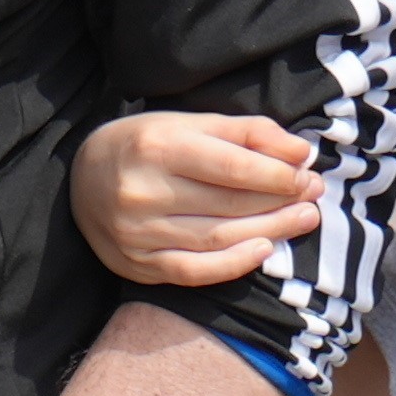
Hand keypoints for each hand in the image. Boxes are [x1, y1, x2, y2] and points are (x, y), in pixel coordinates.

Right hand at [73, 111, 321, 284]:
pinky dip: (233, 265)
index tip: (307, 174)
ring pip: (217, 239)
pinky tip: (264, 250)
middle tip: (313, 197)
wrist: (81, 176)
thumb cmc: (145, 144)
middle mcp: (143, 192)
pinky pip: (194, 272)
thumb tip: (301, 151)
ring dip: (270, 232)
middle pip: (229, 205)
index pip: (233, 167)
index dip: (277, 175)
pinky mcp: (137, 265)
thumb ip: (246, 133)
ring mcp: (138, 234)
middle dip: (280, 202)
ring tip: (302, 220)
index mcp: (157, 147)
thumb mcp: (189, 123)